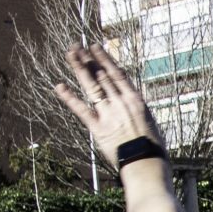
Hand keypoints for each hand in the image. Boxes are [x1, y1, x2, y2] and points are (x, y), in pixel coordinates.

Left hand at [49, 45, 162, 165]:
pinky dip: (69, 98)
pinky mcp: (98, 128)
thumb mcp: (150, 123)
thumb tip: (132, 106)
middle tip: (77, 47)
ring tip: (71, 54)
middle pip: (101, 76)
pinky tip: (59, 86)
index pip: (117, 73)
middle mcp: (121, 102)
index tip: (95, 47)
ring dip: (80, 69)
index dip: (104, 59)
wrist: (147, 163)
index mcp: (135, 100)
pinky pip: (81, 110)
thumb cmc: (153, 148)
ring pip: (92, 86)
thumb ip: (137, 111)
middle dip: (88, 60)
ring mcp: (109, 114)